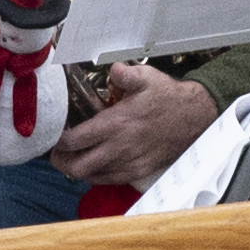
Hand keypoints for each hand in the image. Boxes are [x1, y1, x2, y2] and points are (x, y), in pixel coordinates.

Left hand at [50, 63, 217, 188]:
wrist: (194, 117)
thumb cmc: (169, 98)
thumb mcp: (147, 78)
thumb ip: (124, 74)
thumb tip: (111, 70)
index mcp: (116, 124)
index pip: (76, 141)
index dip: (59, 142)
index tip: (55, 137)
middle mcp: (119, 147)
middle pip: (78, 166)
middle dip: (62, 162)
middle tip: (56, 154)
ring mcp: (128, 162)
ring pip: (91, 176)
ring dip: (78, 169)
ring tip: (72, 160)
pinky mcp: (138, 171)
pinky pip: (109, 180)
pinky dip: (96, 175)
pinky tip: (94, 166)